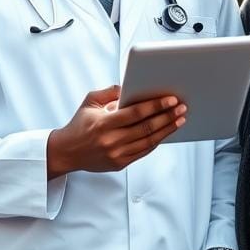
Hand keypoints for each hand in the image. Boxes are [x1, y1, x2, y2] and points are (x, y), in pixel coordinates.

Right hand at [47, 85, 185, 177]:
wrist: (67, 152)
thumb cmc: (79, 124)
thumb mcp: (89, 102)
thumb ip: (109, 92)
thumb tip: (128, 86)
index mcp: (103, 123)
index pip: (135, 113)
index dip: (155, 106)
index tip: (171, 99)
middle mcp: (111, 140)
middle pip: (147, 127)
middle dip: (167, 116)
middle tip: (182, 108)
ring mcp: (117, 154)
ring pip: (149, 141)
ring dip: (167, 129)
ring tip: (180, 119)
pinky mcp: (120, 164)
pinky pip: (144, 151)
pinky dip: (157, 141)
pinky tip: (166, 132)